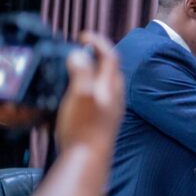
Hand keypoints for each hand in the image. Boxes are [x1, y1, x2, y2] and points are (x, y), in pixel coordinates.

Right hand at [56, 31, 123, 152]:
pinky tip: (82, 96)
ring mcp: (112, 109)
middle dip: (99, 56)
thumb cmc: (84, 127)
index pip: (110, 55)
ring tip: (80, 70)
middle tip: (82, 50)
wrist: (88, 159)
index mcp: (110, 86)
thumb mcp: (80, 93)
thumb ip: (82, 71)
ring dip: (96, 72)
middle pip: (112, 69)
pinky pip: (102, 98)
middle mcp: (115, 96)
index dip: (98, 41)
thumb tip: (80, 54)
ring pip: (107, 84)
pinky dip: (93, 89)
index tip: (84, 36)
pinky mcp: (105, 122)